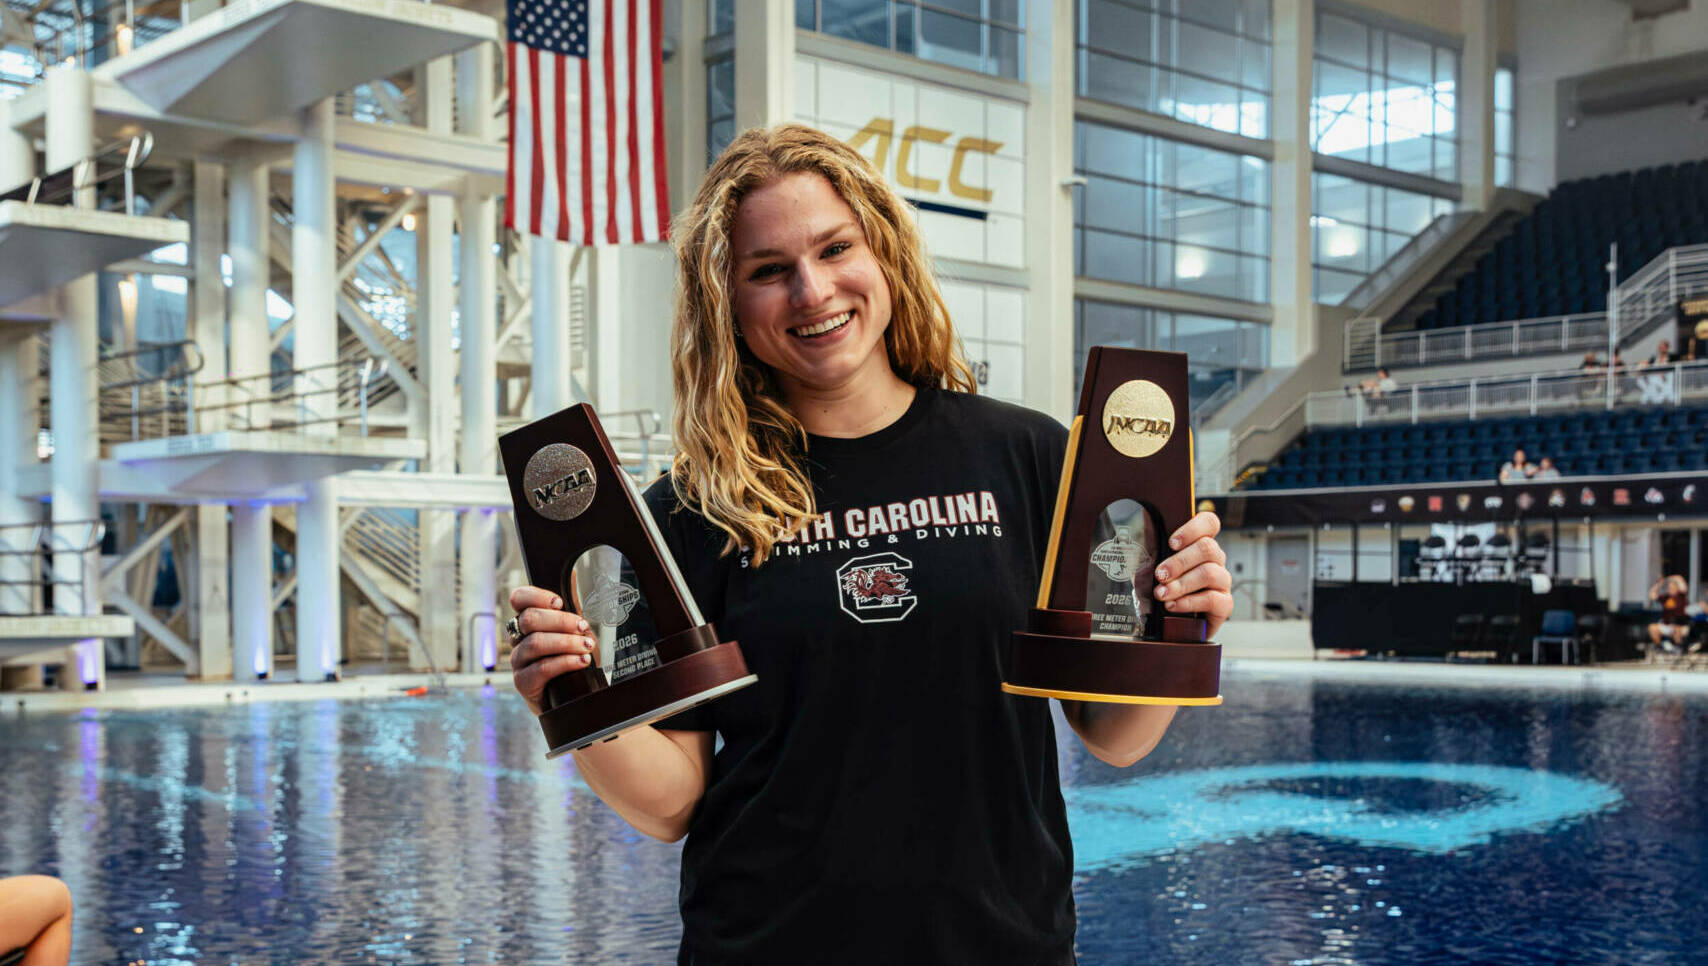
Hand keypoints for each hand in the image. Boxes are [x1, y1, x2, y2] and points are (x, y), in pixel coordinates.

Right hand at [508, 585, 598, 714]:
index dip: (537, 596)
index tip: (559, 602)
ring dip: (566, 642)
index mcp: (526, 622)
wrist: (567, 696)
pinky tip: (581, 661)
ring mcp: (518, 661)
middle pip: (529, 619)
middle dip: (561, 621)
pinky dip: (566, 662)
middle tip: (583, 627)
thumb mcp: (573, 631)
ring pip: (536, 643)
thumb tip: (574, 575)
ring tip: (587, 647)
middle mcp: (517, 639)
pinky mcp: (523, 682)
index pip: (519, 599)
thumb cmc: (569, 658)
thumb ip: (570, 609)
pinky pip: (542, 668)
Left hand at [1152, 511, 1232, 639]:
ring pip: (1210, 573)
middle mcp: (1216, 560)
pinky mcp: (1225, 604)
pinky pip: (1212, 599)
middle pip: (1207, 548)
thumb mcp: (1157, 570)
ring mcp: (1223, 581)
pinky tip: (1172, 606)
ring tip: (1162, 594)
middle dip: (1179, 561)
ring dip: (1182, 583)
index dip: (1193, 528)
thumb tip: (1137, 542)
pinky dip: (1188, 602)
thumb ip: (1154, 554)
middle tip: (1159, 575)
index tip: (1171, 542)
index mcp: (1201, 545)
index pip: (1209, 523)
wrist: (1176, 625)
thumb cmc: (1165, 590)